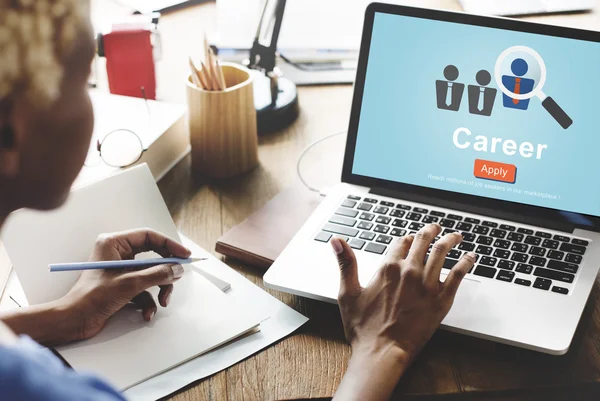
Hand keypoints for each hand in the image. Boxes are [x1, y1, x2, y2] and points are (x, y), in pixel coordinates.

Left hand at [61, 228, 190, 340]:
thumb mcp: (129, 284)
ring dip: (159, 289)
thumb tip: (177, 269)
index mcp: (114, 243)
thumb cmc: (91, 298)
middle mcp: (118, 253)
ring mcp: (120, 270)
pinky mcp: (122, 285)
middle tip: (176, 278)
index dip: (169, 245)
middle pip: (153, 256)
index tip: (184, 255)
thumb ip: (157, 274)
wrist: (74, 321)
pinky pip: (144, 288)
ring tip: (161, 302)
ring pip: (151, 274)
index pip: (149, 236)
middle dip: (165, 272)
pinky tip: (147, 313)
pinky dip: (148, 301)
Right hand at [331, 224, 475, 400]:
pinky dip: (466, 262)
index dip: (405, 238)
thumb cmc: (363, 328)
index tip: (409, 238)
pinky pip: (458, 274)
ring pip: (442, 252)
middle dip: (430, 231)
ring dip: (450, 240)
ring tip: (456, 236)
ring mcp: (427, 285)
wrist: (382, 353)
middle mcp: (409, 271)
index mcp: (388, 268)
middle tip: (435, 228)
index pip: (400, 242)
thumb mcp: (348, 293)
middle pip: (423, 241)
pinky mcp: (441, 299)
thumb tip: (337, 240)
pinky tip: (471, 257)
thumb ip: (346, 263)